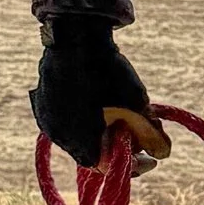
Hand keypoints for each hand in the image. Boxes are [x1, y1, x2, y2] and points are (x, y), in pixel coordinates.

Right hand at [31, 16, 170, 170]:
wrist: (74, 36)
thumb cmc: (108, 70)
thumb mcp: (138, 101)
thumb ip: (150, 132)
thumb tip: (161, 153)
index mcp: (83, 141)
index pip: (110, 168)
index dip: (134, 166)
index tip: (151, 159)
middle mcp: (61, 138)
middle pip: (94, 156)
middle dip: (117, 150)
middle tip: (137, 138)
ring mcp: (48, 123)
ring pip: (78, 141)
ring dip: (99, 136)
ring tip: (119, 119)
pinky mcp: (42, 107)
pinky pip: (65, 125)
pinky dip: (83, 123)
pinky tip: (97, 107)